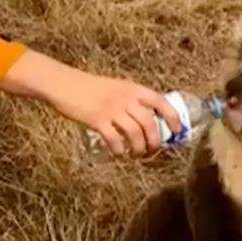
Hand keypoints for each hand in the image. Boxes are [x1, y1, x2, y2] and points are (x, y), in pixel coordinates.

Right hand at [0, 49, 181, 156]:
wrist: (65, 84)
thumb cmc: (90, 88)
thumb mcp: (117, 88)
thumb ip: (131, 100)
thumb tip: (147, 120)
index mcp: (133, 89)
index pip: (161, 102)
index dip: (172, 118)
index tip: (176, 132)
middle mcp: (126, 98)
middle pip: (150, 124)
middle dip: (155, 142)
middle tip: (152, 152)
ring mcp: (111, 109)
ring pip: (135, 134)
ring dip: (139, 150)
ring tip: (136, 156)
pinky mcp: (97, 120)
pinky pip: (115, 140)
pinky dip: (119, 151)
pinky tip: (119, 154)